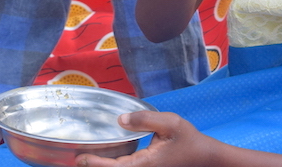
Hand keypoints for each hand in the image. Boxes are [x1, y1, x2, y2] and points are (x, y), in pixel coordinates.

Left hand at [76, 111, 216, 166]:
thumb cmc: (189, 140)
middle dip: (95, 165)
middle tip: (77, 157)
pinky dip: (116, 163)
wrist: (205, 157)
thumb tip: (120, 119)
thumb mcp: (169, 123)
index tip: (80, 158)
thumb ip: (144, 120)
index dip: (95, 163)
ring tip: (87, 156)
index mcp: (145, 164)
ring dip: (104, 165)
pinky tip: (108, 154)